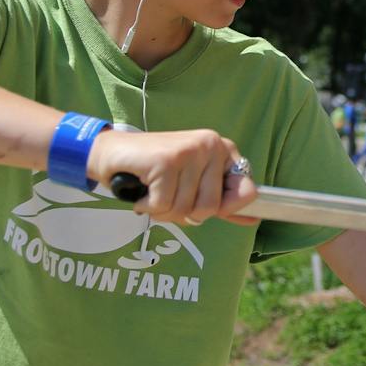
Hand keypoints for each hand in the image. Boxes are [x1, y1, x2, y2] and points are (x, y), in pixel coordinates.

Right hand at [86, 128, 257, 226]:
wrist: (112, 153)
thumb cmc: (154, 172)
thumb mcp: (194, 185)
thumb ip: (222, 202)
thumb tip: (253, 220)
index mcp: (223, 149)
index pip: (247, 191)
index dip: (225, 208)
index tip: (198, 201)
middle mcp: (211, 145)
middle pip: (211, 208)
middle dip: (184, 212)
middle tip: (166, 195)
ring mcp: (190, 150)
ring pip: (186, 209)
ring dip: (163, 211)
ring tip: (153, 190)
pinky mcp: (167, 160)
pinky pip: (164, 205)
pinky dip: (148, 206)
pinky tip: (142, 190)